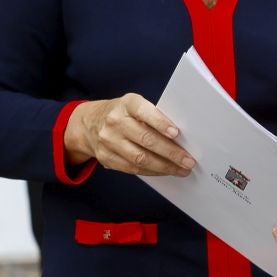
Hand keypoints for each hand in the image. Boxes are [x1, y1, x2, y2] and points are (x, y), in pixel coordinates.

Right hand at [65, 94, 193, 176]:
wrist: (89, 123)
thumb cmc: (122, 113)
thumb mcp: (135, 106)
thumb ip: (153, 116)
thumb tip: (180, 136)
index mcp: (127, 104)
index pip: (144, 112)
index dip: (160, 123)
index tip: (176, 133)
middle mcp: (115, 121)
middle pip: (145, 139)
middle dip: (170, 152)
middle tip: (188, 160)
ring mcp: (108, 141)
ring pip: (139, 158)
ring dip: (164, 166)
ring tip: (181, 169)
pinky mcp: (106, 157)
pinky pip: (132, 168)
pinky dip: (152, 171)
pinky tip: (164, 171)